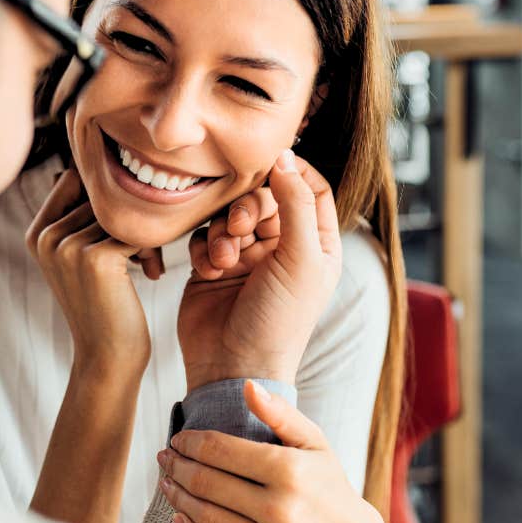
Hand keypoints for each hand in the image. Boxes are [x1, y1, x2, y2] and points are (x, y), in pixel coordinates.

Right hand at [26, 168, 149, 371]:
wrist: (107, 358)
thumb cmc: (104, 304)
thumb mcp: (83, 258)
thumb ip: (83, 216)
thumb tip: (91, 165)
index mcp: (36, 233)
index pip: (76, 178)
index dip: (109, 194)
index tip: (128, 222)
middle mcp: (46, 236)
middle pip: (101, 193)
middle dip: (130, 215)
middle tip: (146, 251)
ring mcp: (67, 246)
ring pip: (122, 211)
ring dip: (144, 232)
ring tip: (148, 264)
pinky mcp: (95, 258)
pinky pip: (137, 230)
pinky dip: (151, 247)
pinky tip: (151, 273)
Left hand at [159, 381, 387, 522]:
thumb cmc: (329, 488)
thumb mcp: (315, 445)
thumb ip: (281, 414)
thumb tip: (247, 386)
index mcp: (291, 471)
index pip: (220, 450)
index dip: (191, 442)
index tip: (178, 439)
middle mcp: (283, 510)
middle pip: (207, 483)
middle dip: (178, 466)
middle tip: (166, 458)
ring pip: (207, 518)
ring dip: (178, 498)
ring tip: (168, 483)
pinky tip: (180, 520)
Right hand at [178, 151, 341, 388]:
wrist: (232, 367)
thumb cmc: (278, 321)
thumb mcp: (300, 259)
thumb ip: (295, 203)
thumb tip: (285, 155)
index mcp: (315, 246)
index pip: (312, 189)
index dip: (293, 171)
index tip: (271, 162)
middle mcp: (283, 248)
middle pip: (266, 196)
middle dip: (249, 206)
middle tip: (242, 227)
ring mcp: (246, 256)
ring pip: (231, 214)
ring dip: (224, 231)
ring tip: (225, 260)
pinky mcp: (213, 266)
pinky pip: (205, 236)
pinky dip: (205, 249)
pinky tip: (209, 272)